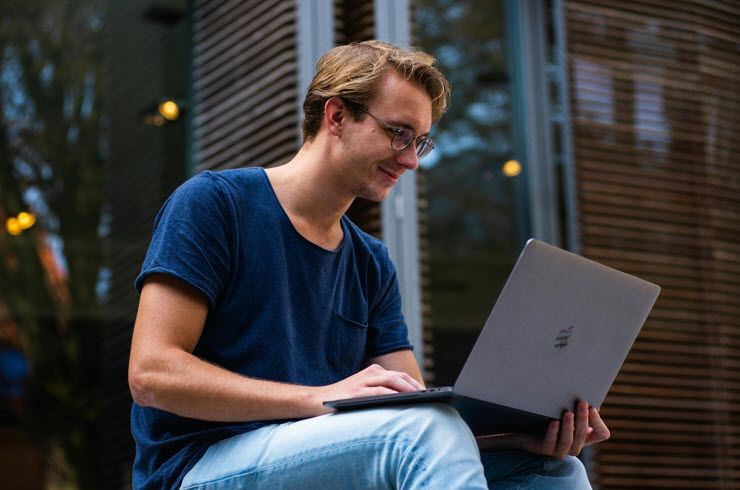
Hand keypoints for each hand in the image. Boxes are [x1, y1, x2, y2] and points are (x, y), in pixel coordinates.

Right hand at [312, 364, 424, 414]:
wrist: (316, 400)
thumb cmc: (342, 399)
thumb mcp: (363, 391)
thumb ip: (380, 391)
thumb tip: (404, 401)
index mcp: (373, 371)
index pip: (399, 376)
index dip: (414, 384)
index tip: (427, 394)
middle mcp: (370, 373)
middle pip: (399, 377)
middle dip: (415, 386)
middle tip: (428, 396)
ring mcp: (362, 381)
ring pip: (392, 381)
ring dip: (408, 389)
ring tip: (420, 398)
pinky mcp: (356, 392)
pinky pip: (379, 391)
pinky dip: (392, 394)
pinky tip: (401, 400)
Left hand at [477, 401, 609, 457]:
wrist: (518, 429)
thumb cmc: (543, 416)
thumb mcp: (562, 409)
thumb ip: (574, 404)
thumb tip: (585, 386)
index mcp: (582, 436)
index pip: (602, 434)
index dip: (598, 421)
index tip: (593, 406)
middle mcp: (574, 445)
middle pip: (585, 434)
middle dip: (584, 418)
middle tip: (582, 403)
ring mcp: (559, 449)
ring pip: (570, 441)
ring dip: (570, 426)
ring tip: (568, 412)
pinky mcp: (543, 450)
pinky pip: (550, 443)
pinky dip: (553, 432)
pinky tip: (553, 422)